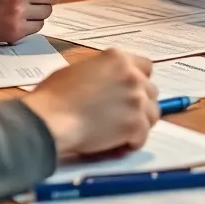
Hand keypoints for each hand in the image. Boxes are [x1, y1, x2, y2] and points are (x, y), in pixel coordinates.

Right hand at [23, 49, 158, 157]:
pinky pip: (143, 136)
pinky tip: (117, 144)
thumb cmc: (54, 95)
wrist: (51, 119)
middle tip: (123, 114)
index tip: (128, 92)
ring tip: (122, 131)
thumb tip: (105, 83)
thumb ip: (101, 73)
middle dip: (140, 103)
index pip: (146, 67)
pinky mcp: (136, 124)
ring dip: (140, 122)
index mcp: (118, 59)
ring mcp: (136, 100)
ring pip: (153, 113)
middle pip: (151, 91)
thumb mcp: (78, 70)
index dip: (138, 80)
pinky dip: (132, 142)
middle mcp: (132, 76)